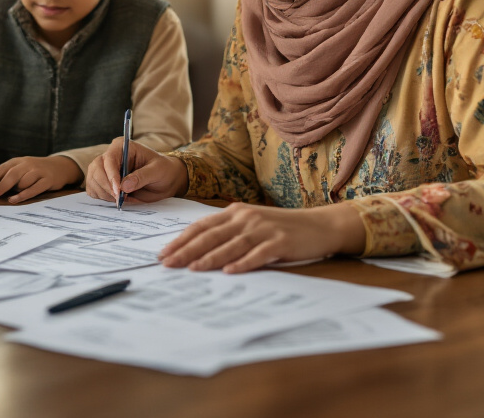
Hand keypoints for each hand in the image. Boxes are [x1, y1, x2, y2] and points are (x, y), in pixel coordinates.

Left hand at [0, 155, 82, 203]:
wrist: (59, 166)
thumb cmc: (35, 171)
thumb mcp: (21, 169)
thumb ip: (7, 176)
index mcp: (17, 161)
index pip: (1, 170)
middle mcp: (27, 164)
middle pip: (11, 175)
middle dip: (1, 186)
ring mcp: (38, 172)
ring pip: (23, 181)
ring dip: (15, 191)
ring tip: (9, 199)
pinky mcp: (47, 180)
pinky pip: (34, 188)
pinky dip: (24, 195)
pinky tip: (15, 200)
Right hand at [85, 138, 187, 203]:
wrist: (164, 180)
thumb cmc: (162, 170)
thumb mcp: (157, 171)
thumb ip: (141, 177)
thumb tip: (124, 186)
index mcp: (122, 147)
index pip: (109, 159)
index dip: (111, 175)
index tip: (118, 190)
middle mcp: (110, 156)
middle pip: (96, 169)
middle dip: (105, 186)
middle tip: (118, 198)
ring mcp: (105, 169)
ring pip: (93, 180)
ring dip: (103, 193)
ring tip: (120, 199)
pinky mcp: (103, 181)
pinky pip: (93, 189)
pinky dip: (101, 197)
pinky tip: (114, 199)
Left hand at [159, 202, 366, 272]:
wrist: (319, 226)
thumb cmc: (281, 228)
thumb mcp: (251, 224)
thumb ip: (228, 233)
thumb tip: (197, 251)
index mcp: (235, 212)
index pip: (202, 226)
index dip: (181, 239)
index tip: (164, 253)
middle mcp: (246, 218)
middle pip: (211, 235)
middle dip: (186, 250)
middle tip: (167, 263)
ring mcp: (263, 229)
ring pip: (231, 244)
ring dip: (210, 258)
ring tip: (192, 269)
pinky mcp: (280, 242)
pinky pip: (258, 254)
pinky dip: (243, 262)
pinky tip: (230, 271)